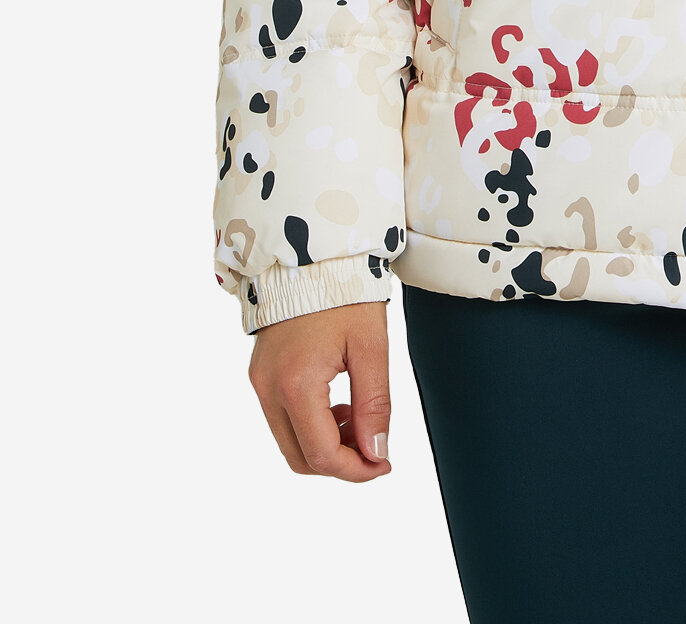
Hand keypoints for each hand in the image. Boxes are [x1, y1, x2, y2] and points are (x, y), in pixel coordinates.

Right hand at [248, 301, 393, 480]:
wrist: (310, 253)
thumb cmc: (344, 293)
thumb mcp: (371, 347)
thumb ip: (374, 404)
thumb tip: (377, 454)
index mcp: (296, 385)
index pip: (322, 455)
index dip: (356, 471)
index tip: (385, 465)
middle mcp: (269, 390)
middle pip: (300, 459)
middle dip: (341, 462)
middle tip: (375, 447)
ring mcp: (260, 383)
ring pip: (289, 443)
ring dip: (325, 445)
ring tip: (359, 419)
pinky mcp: (260, 375)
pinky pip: (282, 420)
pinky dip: (310, 426)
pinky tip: (338, 406)